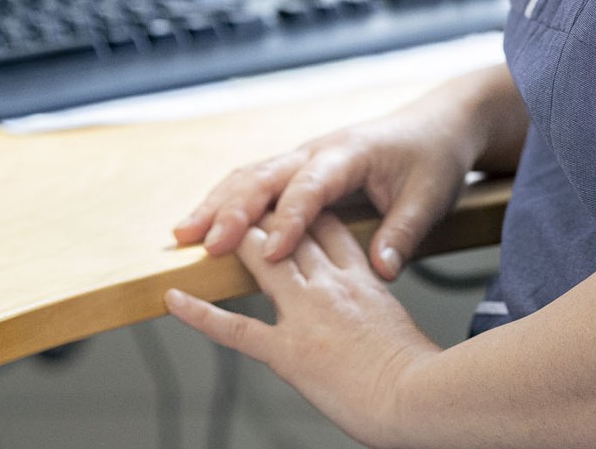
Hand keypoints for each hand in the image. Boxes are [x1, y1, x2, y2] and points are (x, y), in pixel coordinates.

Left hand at [166, 216, 440, 448]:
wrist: (420, 397)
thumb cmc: (421, 375)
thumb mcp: (400, 325)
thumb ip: (379, 310)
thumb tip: (375, 314)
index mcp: (363, 281)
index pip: (329, 230)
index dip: (303, 211)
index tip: (285, 199)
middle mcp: (332, 287)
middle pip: (291, 233)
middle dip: (260, 214)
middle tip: (233, 202)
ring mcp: (308, 315)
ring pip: (262, 261)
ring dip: (231, 241)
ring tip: (201, 232)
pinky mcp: (289, 351)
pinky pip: (236, 328)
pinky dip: (200, 314)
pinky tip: (174, 299)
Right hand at [172, 83, 491, 278]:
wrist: (437, 124)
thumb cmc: (433, 159)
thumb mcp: (430, 198)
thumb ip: (404, 233)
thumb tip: (382, 270)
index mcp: (349, 153)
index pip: (311, 187)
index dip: (288, 219)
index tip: (268, 252)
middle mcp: (318, 150)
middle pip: (266, 176)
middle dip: (233, 209)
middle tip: (205, 244)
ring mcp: (305, 157)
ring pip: (251, 176)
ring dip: (218, 203)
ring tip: (184, 234)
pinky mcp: (299, 169)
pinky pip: (257, 181)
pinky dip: (228, 200)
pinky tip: (206, 225)